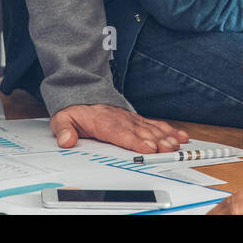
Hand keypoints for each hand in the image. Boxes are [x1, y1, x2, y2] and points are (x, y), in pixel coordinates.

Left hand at [48, 104, 188, 152]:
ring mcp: (131, 119)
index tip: (146, 147)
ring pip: (150, 128)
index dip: (134, 140)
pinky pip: (155, 124)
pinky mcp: (137, 120)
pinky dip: (169, 130)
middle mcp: (120, 119)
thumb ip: (63, 130)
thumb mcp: (62, 118)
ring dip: (164, 137)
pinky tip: (180, 137)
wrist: (83, 92)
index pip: (119, 132)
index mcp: (102, 121)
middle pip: (140, 132)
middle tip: (167, 149)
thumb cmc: (76, 110)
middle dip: (155, 141)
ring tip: (176, 145)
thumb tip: (66, 140)